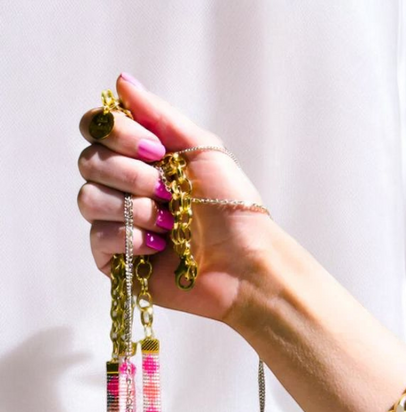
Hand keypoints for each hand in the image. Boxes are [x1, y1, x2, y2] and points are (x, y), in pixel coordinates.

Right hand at [77, 73, 275, 323]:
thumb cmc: (231, 206)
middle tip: (166, 189)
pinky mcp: (117, 260)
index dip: (114, 133)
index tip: (153, 148)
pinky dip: (129, 238)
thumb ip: (158, 115)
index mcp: (143, 158)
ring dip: (133, 208)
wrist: (243, 261)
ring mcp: (120, 224)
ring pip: (88, 199)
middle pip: (88, 162)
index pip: (97, 129)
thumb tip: (121, 82)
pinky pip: (97, 237)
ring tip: (168, 223)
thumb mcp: (201, 149)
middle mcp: (127, 188)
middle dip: (129, 174)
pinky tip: (158, 247)